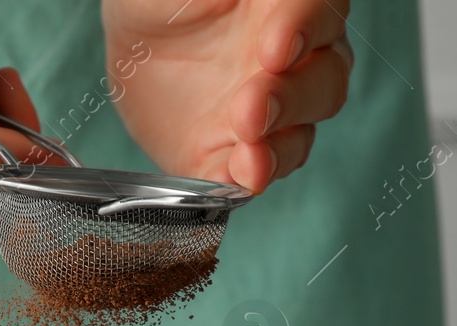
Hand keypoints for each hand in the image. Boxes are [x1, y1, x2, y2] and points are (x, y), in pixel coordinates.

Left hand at [102, 0, 353, 191]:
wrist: (130, 48)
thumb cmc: (161, 0)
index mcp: (286, 4)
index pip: (319, 9)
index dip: (305, 29)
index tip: (274, 50)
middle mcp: (294, 58)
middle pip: (326, 78)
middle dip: (293, 97)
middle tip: (250, 109)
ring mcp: (269, 111)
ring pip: (302, 132)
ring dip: (279, 147)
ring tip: (248, 154)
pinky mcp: (236, 152)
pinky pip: (257, 171)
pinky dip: (250, 177)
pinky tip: (237, 175)